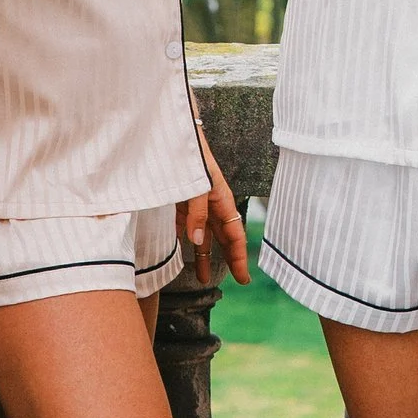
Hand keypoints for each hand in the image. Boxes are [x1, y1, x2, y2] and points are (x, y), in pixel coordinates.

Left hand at [182, 144, 251, 290]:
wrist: (174, 136)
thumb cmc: (191, 157)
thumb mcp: (197, 185)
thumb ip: (197, 214)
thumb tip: (196, 242)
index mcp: (222, 199)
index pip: (234, 234)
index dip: (239, 256)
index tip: (243, 277)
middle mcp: (212, 205)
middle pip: (223, 238)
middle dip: (229, 260)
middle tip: (236, 281)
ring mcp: (196, 205)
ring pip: (204, 237)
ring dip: (204, 256)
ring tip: (202, 278)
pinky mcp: (180, 204)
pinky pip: (186, 228)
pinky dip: (186, 243)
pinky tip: (182, 255)